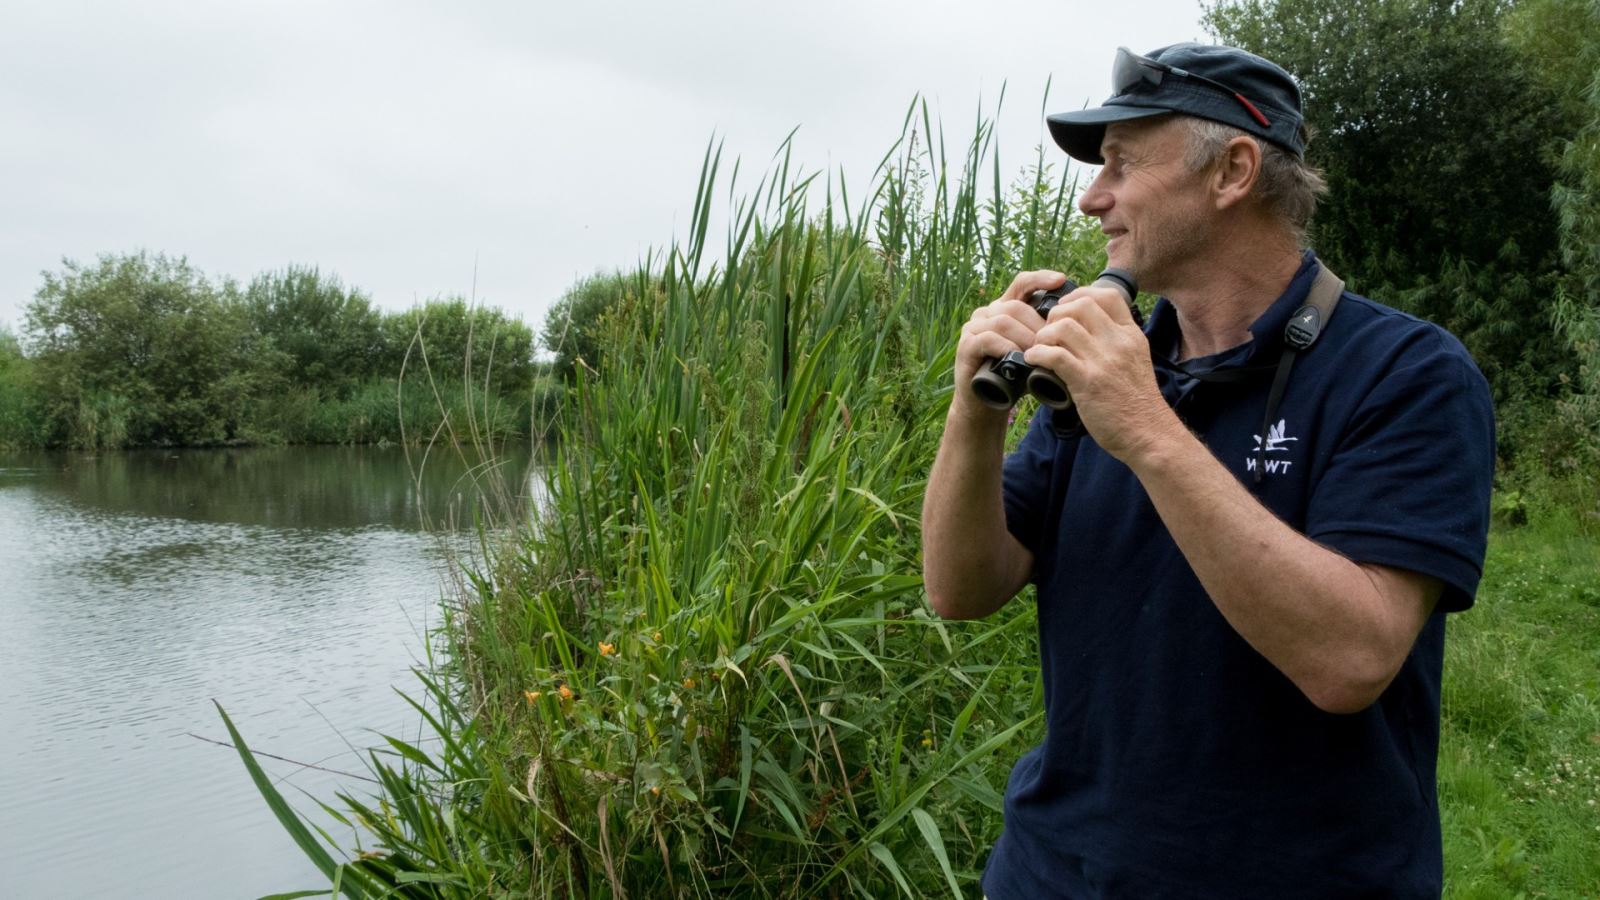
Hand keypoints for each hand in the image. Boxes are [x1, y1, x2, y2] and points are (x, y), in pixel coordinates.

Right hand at [953, 271, 1066, 412]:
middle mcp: (987, 314)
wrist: (987, 405)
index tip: (1062, 280)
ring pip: (1002, 320)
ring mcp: (973, 328)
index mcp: (1005, 309)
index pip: (1021, 283)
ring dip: (1024, 337)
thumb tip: (1080, 324)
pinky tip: (1018, 358)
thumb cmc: (1015, 378)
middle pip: (1015, 306)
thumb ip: (1049, 336)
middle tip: (1054, 343)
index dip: (1041, 278)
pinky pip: (987, 338)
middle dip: (1037, 324)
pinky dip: (1006, 347)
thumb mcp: (1037, 352)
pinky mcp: (965, 346)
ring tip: (1039, 352)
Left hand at [1022, 284, 1175, 461]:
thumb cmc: (1137, 402)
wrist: (1148, 433)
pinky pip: (1054, 355)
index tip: (1066, 309)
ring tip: (1039, 347)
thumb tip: (1089, 331)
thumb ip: (1117, 343)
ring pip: (1063, 327)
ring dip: (1043, 335)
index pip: (1107, 295)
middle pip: (1080, 305)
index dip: (1080, 295)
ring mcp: (1103, 361)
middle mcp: (1118, 342)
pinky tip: (1034, 361)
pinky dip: (1037, 354)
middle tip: (1049, 331)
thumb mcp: (1136, 360)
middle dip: (1057, 314)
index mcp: (1131, 335)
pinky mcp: (1087, 382)